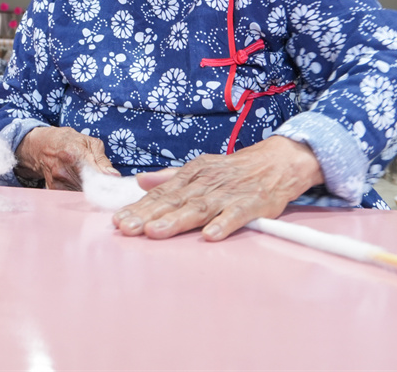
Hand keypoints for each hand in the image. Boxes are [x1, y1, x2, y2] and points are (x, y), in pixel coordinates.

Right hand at [16, 126, 118, 189]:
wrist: (44, 145)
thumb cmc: (70, 141)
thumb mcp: (90, 143)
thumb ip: (103, 161)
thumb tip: (113, 176)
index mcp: (73, 154)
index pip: (95, 175)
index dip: (106, 181)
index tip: (114, 185)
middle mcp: (63, 170)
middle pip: (89, 187)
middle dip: (100, 188)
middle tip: (106, 186)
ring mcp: (57, 181)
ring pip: (81, 194)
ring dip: (90, 192)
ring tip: (93, 184)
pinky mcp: (54, 190)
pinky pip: (72, 196)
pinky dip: (80, 194)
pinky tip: (82, 186)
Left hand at [111, 136, 323, 241]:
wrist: (278, 161)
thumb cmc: (236, 170)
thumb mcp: (201, 168)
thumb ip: (170, 177)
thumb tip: (140, 182)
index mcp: (193, 175)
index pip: (162, 193)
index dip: (140, 207)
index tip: (119, 220)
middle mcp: (207, 182)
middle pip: (174, 200)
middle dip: (148, 215)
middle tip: (127, 228)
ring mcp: (229, 193)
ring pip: (199, 207)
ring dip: (176, 220)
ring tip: (155, 232)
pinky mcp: (252, 203)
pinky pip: (237, 214)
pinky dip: (224, 223)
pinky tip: (210, 235)